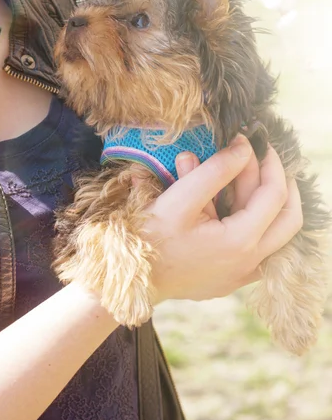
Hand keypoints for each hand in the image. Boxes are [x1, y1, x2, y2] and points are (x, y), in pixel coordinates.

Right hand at [145, 134, 302, 303]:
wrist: (131, 279)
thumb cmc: (150, 238)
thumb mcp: (180, 198)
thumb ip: (216, 170)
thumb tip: (244, 147)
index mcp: (240, 242)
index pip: (274, 195)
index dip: (270, 163)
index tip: (256, 141)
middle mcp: (250, 262)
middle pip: (289, 218)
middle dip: (280, 183)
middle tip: (264, 158)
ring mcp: (243, 274)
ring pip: (277, 234)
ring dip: (269, 202)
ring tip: (248, 175)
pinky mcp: (232, 278)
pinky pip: (260, 247)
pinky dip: (257, 221)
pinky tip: (238, 203)